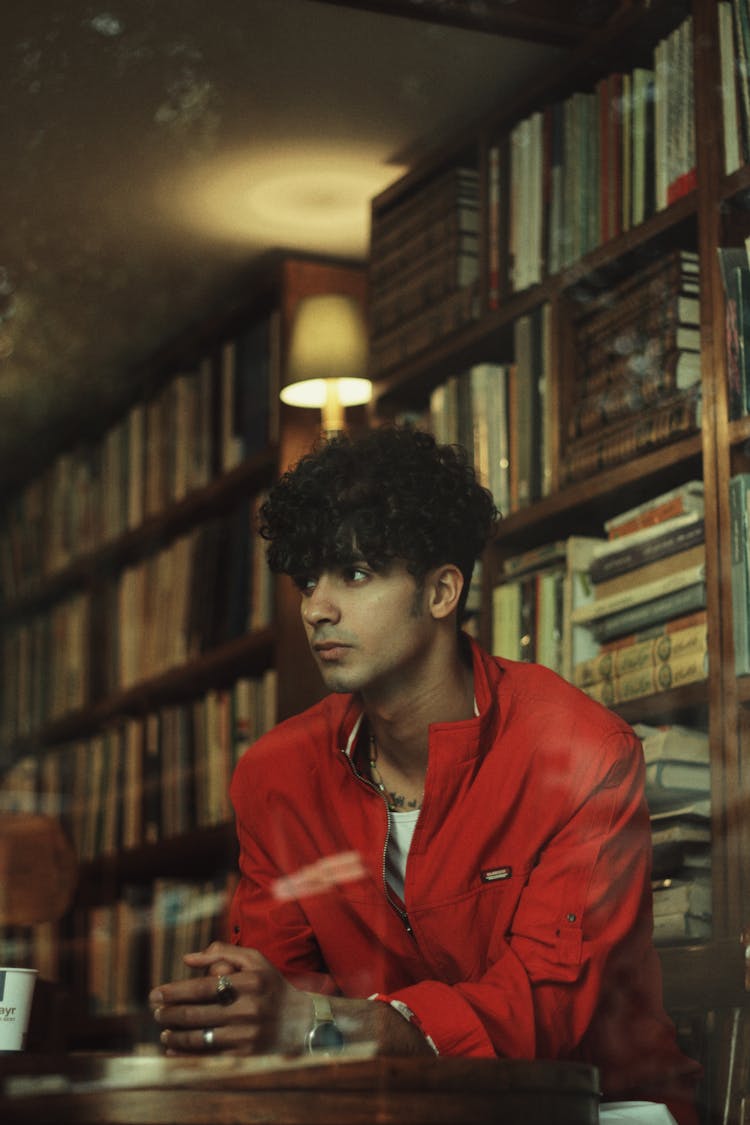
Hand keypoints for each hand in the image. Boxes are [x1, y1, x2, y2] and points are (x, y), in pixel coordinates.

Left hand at [149, 942, 311, 1055]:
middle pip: (197, 1013)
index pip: (202, 987)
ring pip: (199, 1037)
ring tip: (163, 1032)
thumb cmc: (270, 985)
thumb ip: (221, 951)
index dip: (175, 991)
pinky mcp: (245, 1056)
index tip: (156, 993)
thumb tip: (187, 958)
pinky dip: (186, 1055)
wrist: (299, 1021)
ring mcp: (247, 1035)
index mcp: (249, 981)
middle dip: (170, 1013)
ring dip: (175, 1036)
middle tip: (156, 1012)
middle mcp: (248, 1008)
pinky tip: (173, 1051)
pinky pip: (208, 1057)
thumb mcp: (254, 960)